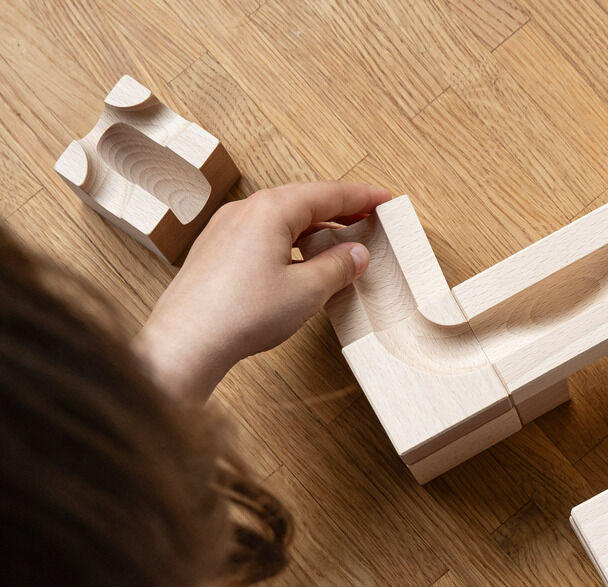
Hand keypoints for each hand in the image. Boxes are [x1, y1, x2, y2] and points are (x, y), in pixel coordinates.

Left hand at [134, 181, 390, 402]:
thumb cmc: (243, 313)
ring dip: (314, 228)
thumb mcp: (307, 291)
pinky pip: (262, 234)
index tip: (385, 198)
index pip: (328, 194)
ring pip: (281, 218)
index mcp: (272, 210)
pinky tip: (300, 262)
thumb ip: (337, 267)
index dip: (361, 196)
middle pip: (303, 201)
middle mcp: (246, 210)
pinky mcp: (217, 250)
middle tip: (368, 217)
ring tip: (339, 243)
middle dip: (339, 210)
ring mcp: (227, 228)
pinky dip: (289, 241)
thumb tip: (357, 253)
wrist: (190, 339)